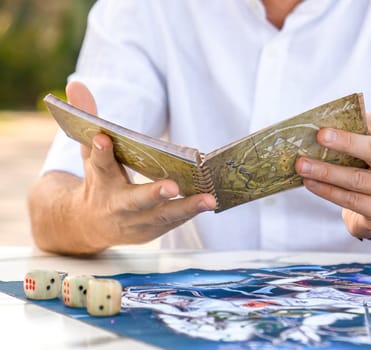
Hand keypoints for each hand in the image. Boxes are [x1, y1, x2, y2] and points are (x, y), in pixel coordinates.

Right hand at [65, 81, 215, 250]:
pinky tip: (210, 202)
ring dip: (187, 208)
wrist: (89, 225)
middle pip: (135, 199)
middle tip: (172, 186)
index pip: (99, 164)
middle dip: (153, 193)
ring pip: (162, 215)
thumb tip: (77, 84)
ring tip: (209, 199)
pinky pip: (174, 221)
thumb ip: (88, 120)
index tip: (103, 138)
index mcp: (101, 181)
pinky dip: (191, 212)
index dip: (101, 151)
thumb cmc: (99, 181)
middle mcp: (117, 205)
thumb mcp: (89, 152)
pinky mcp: (153, 230)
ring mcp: (136, 221)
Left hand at [295, 113, 370, 239]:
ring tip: (303, 166)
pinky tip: (310, 183)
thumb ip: (350, 145)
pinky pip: (351, 200)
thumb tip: (315, 131)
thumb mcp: (366, 159)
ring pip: (357, 179)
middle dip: (346, 142)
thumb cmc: (368, 178)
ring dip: (327, 171)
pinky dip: (328, 191)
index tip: (332, 117)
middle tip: (319, 136)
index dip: (357, 119)